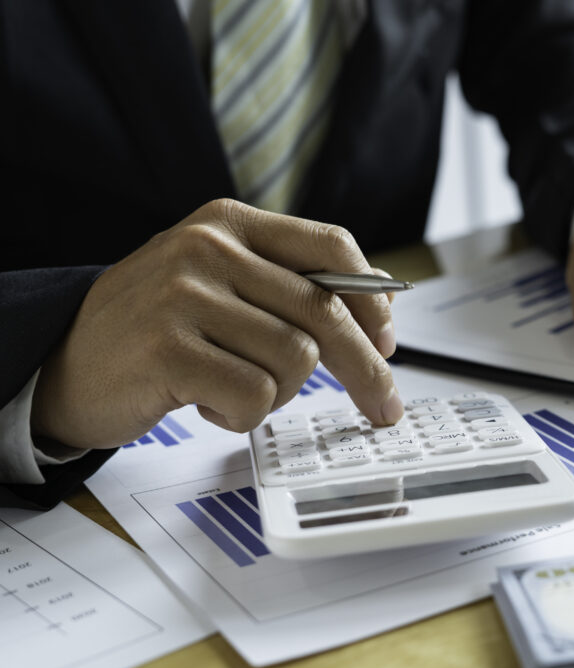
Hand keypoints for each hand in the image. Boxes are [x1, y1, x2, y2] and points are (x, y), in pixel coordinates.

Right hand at [32, 199, 402, 449]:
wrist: (62, 361)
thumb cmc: (156, 328)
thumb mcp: (218, 283)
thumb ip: (285, 285)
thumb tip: (378, 307)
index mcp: (228, 223)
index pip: (331, 245)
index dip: (374, 297)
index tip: (388, 342)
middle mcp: (208, 248)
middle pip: (325, 311)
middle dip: (366, 369)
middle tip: (384, 407)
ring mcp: (185, 295)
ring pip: (295, 359)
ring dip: (277, 394)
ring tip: (233, 388)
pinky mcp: (168, 349)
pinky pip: (254, 396)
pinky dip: (241, 416)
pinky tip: (206, 403)